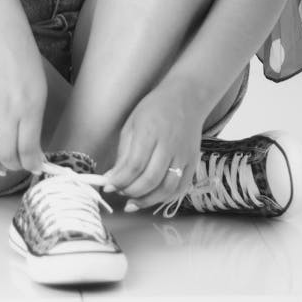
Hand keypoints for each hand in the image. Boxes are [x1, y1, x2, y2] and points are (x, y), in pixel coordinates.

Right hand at [0, 30, 47, 176]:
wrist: (2, 43)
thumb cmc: (26, 66)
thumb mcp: (40, 93)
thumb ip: (35, 122)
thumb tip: (32, 150)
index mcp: (29, 108)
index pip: (28, 149)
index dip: (33, 164)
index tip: (36, 167)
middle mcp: (6, 112)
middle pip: (7, 154)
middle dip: (15, 166)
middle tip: (20, 165)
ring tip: (2, 166)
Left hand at [103, 77, 207, 209]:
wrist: (186, 99)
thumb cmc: (155, 109)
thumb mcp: (132, 124)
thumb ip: (123, 153)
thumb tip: (112, 178)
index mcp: (151, 131)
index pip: (135, 165)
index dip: (120, 180)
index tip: (108, 186)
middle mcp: (169, 145)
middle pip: (150, 179)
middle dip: (131, 192)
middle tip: (120, 193)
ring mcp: (183, 155)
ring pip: (167, 188)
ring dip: (148, 200)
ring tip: (133, 202)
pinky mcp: (193, 162)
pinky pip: (180, 188)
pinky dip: (165, 198)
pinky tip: (152, 198)